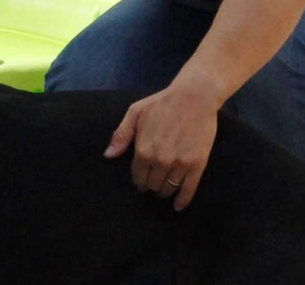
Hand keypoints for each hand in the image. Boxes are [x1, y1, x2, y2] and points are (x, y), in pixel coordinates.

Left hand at [103, 85, 219, 210]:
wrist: (194, 97)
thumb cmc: (162, 103)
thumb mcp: (135, 112)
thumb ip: (121, 135)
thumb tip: (108, 155)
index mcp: (143, 150)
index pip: (137, 176)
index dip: (138, 181)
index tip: (140, 182)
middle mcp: (160, 160)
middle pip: (152, 184)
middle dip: (151, 186)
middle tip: (152, 184)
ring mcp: (179, 164)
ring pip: (168, 188)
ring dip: (164, 191)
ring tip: (163, 190)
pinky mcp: (196, 165)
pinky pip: (188, 189)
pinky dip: (182, 201)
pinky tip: (177, 206)